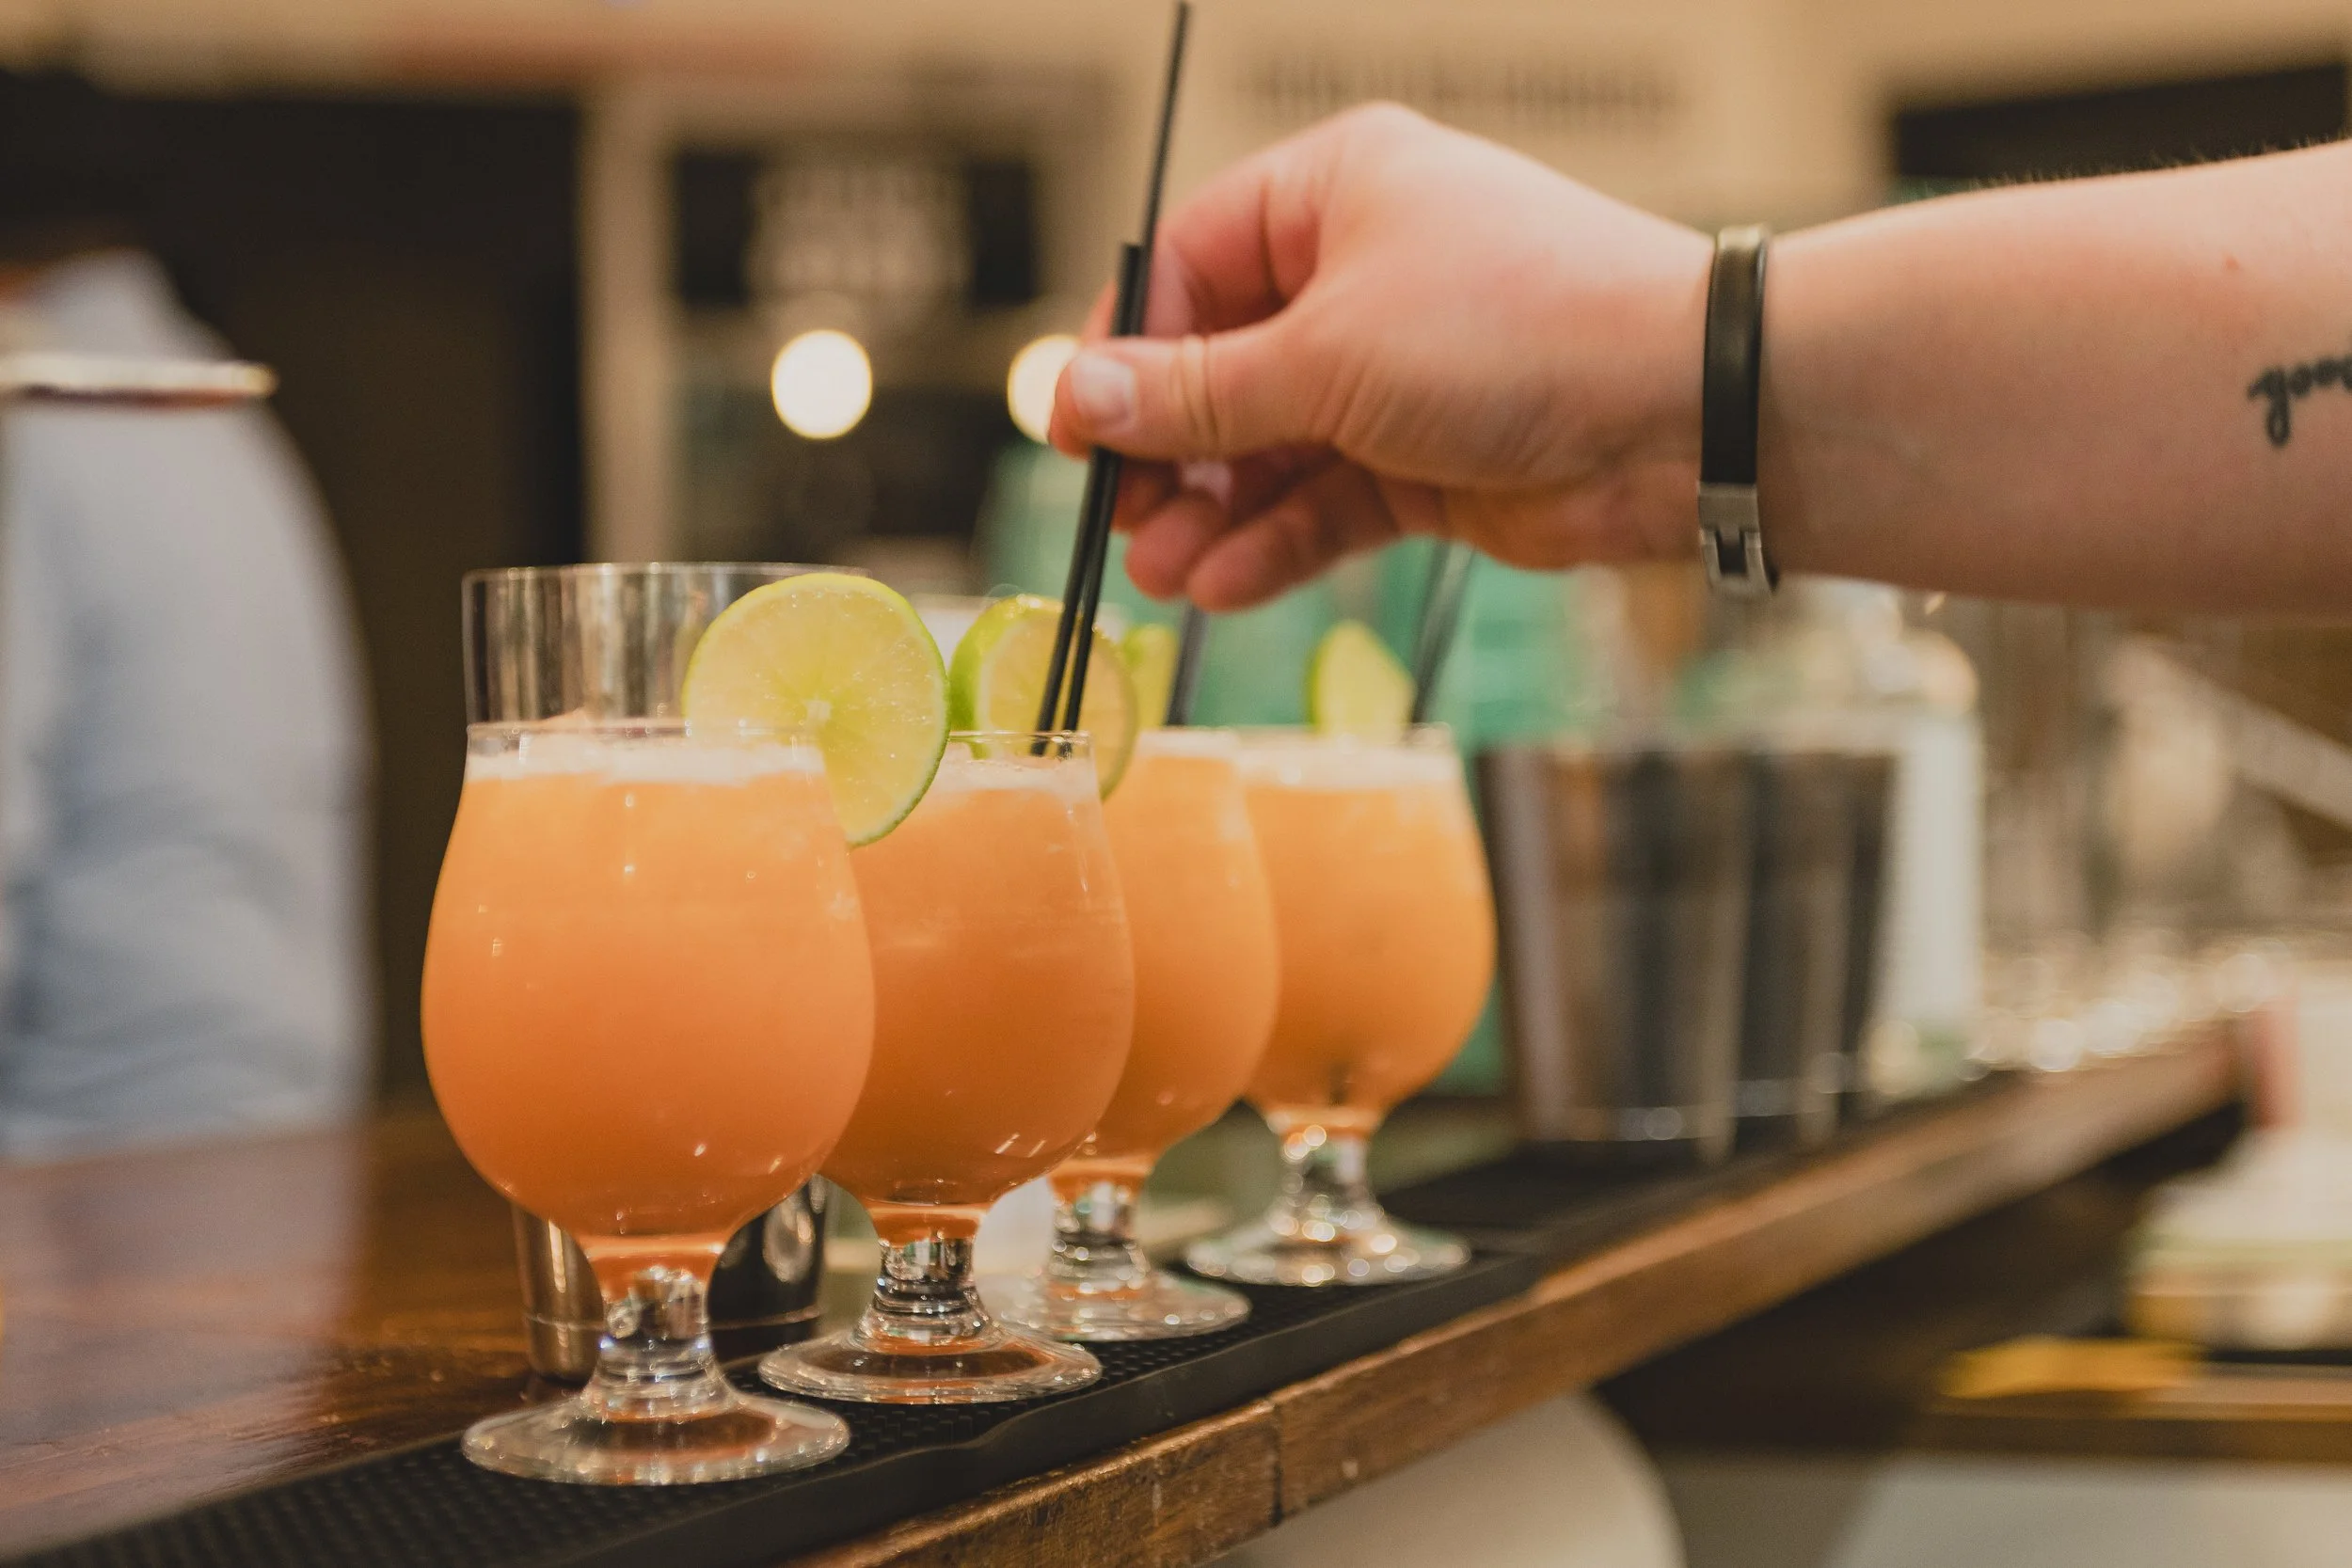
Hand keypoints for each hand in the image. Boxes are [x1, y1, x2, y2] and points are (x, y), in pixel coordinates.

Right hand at [1049, 103, 1713, 609]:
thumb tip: (1074, 398)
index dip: (1124, 350)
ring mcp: (1394, 374)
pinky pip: (1325, 501)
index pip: (1188, 265)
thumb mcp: (1326, 357)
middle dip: (1167, 452)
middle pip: (1219, 367)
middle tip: (1120, 520)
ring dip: (1212, 514)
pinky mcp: (1426, 461)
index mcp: (1333, 195)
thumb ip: (1195, 393)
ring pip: (1268, 448)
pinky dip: (1276, 542)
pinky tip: (1224, 586)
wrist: (1681, 415)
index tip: (1075, 431)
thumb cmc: (1517, 331)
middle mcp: (1359, 275)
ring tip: (1163, 576)